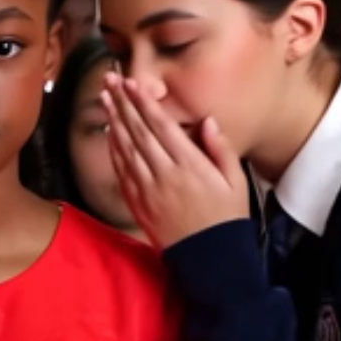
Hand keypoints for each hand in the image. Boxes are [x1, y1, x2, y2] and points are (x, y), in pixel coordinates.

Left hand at [102, 72, 248, 248]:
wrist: (209, 260)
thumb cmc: (226, 218)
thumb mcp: (236, 182)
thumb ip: (221, 149)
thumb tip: (208, 121)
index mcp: (190, 165)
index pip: (161, 126)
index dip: (143, 102)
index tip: (131, 83)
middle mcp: (165, 174)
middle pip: (138, 131)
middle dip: (123, 103)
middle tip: (109, 79)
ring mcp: (148, 189)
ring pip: (126, 148)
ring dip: (114, 121)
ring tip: (104, 98)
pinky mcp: (138, 203)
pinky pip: (122, 171)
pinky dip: (114, 149)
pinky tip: (109, 133)